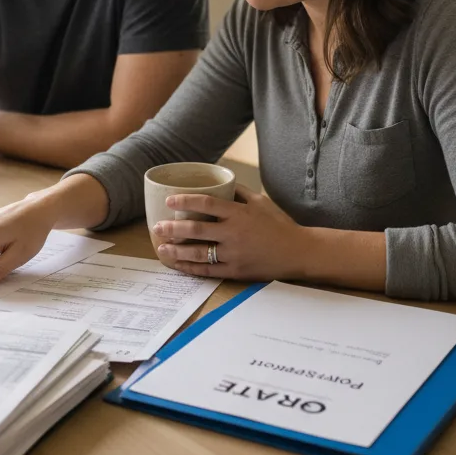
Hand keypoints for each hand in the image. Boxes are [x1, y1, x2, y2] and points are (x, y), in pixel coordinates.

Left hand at [152, 184, 311, 280]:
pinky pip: (208, 270)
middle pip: (196, 230)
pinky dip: (190, 268)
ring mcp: (233, 254)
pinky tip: (178, 264)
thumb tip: (219, 183)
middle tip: (157, 226)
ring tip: (161, 246)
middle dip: (173, 228)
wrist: (298, 252)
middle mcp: (233, 233)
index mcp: (239, 213)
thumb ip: (239, 193)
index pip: (206, 204)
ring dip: (176, 250)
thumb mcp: (261, 202)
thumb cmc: (279, 224)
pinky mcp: (235, 271)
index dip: (185, 201)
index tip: (169, 200)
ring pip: (198, 252)